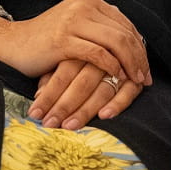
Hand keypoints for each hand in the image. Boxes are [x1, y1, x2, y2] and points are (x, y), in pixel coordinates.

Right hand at [0, 0, 151, 87]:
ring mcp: (73, 20)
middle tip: (145, 78)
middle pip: (124, 32)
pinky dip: (111, 66)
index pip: (125, 23)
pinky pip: (97, 53)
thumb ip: (100, 28)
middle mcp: (84, 5)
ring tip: (135, 81)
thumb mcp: (76, 27)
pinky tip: (117, 77)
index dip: (139, 46)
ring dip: (130, 63)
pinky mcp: (63, 39)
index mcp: (89, 0)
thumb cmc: (45, 41)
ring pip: (115, 41)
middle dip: (139, 57)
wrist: (10, 43)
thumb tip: (134, 43)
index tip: (146, 67)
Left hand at [28, 58, 143, 128]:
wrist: (113, 44)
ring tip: (70, 125)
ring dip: (86, 110)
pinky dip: (117, 103)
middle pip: (82, 83)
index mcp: (82, 48)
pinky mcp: (135, 78)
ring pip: (103, 89)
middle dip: (64, 106)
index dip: (49, 95)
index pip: (64, 73)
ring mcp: (120, 67)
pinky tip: (104, 115)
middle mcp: (101, 57)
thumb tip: (38, 94)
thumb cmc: (78, 58)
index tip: (35, 114)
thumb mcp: (62, 62)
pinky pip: (129, 92)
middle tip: (50, 123)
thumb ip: (51, 76)